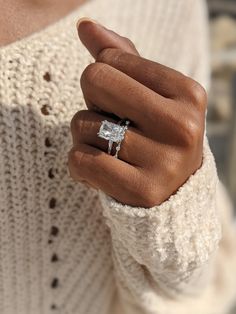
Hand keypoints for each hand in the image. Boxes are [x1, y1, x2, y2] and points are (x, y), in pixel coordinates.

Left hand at [68, 18, 206, 207]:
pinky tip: (98, 171)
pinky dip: (78, 164)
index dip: (106, 79)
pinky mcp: (142, 191)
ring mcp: (164, 162)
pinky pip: (79, 161)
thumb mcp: (150, 93)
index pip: (111, 59)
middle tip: (112, 121)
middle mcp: (182, 126)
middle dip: (92, 101)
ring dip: (85, 136)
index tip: (123, 102)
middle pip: (95, 80)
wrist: (174, 191)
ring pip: (83, 125)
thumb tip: (85, 26)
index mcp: (188, 93)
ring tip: (110, 150)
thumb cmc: (157, 134)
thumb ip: (120, 56)